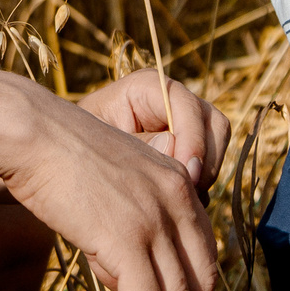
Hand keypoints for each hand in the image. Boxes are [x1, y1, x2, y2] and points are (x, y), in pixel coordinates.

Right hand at [0, 86, 220, 290]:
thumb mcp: (113, 187)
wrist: (29, 134)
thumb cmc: (58, 160)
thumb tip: (127, 281)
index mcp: (180, 185)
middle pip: (202, 289)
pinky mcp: (127, 240)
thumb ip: (133, 224)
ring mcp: (155, 221)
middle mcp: (178, 202)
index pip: (205, 261)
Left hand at [77, 69, 230, 189]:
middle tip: (190, 192)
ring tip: (184, 200)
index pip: (186, 105)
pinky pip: (209, 164)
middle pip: (213, 122)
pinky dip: (201, 184)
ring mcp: (183, 123)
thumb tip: (172, 148)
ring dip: (207, 173)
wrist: (71, 160)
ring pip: (218, 143)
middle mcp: (171, 100)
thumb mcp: (101, 142)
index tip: (187, 176)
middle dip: (206, 159)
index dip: (192, 140)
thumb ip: (136, 143)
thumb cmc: (78, 145)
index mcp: (147, 87)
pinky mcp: (187, 148)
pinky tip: (181, 203)